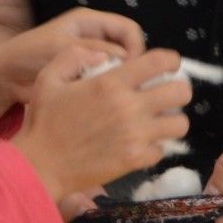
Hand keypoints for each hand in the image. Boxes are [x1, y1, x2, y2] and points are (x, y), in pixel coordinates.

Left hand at [0, 7, 145, 122]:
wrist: (6, 78)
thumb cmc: (28, 55)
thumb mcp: (58, 47)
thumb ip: (91, 49)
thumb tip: (124, 58)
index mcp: (90, 22)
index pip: (129, 30)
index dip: (136, 48)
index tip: (133, 70)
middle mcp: (95, 37)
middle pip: (129, 49)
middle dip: (133, 67)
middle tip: (130, 89)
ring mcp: (91, 59)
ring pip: (121, 68)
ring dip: (122, 81)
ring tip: (119, 98)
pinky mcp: (87, 78)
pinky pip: (108, 82)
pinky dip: (111, 91)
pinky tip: (109, 104)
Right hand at [10, 46, 188, 201]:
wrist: (41, 166)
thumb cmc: (43, 120)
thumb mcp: (48, 77)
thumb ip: (74, 56)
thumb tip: (103, 56)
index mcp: (111, 83)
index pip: (160, 61)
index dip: (170, 60)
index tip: (167, 65)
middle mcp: (130, 107)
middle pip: (181, 92)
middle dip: (177, 89)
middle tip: (163, 93)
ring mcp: (136, 136)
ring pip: (179, 123)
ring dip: (171, 119)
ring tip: (156, 119)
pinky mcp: (136, 160)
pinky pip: (162, 149)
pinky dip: (155, 145)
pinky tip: (140, 142)